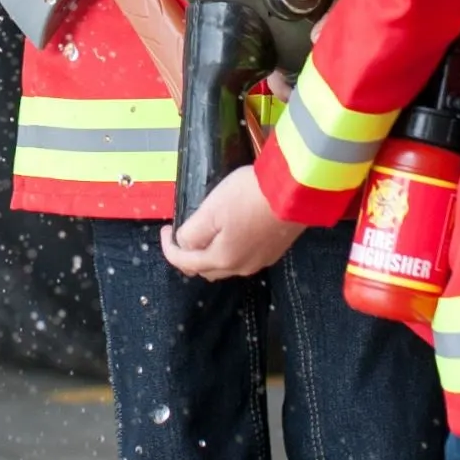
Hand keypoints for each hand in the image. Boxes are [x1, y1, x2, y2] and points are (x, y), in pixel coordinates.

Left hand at [160, 163, 303, 280]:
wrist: (295, 191)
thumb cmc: (249, 197)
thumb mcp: (211, 209)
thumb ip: (193, 231)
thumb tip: (184, 243)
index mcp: (222, 259)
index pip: (185, 263)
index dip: (169, 248)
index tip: (165, 229)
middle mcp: (241, 268)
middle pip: (206, 268)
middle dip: (190, 254)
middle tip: (185, 231)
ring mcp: (261, 261)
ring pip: (227, 264)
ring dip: (212, 252)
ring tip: (208, 230)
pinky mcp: (275, 251)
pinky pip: (244, 256)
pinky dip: (231, 248)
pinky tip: (234, 229)